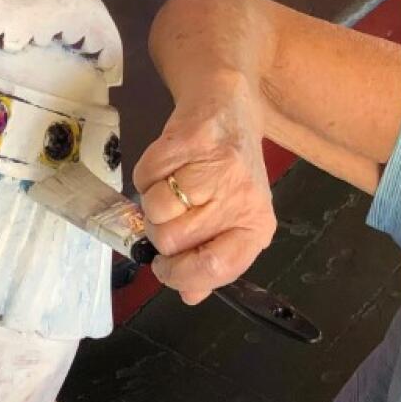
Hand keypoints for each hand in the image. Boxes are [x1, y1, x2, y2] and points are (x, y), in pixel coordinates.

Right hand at [132, 82, 276, 304]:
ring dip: (150, 201)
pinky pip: (145, 176)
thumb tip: (189, 295)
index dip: (178, 274)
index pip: (215, 269)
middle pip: (173, 240)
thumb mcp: (230, 219)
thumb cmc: (227, 169)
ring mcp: (217, 168)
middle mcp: (241, 200)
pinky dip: (146, 174)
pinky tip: (166, 164)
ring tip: (168, 186)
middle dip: (158, 232)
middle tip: (167, 215)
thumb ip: (211, 260)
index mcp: (255, 228)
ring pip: (155, 210)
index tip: (162, 267)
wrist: (227, 106)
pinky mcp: (191, 140)